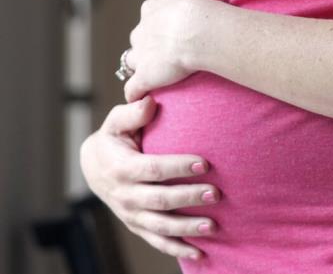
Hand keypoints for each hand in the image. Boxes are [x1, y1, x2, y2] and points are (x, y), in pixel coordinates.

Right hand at [79, 95, 220, 259]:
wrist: (93, 167)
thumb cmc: (113, 139)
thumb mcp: (116, 122)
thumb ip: (132, 112)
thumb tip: (150, 102)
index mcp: (121, 167)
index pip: (152, 169)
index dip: (178, 167)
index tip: (205, 163)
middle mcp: (124, 194)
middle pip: (159, 200)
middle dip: (188, 198)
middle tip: (216, 193)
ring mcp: (130, 214)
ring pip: (160, 225)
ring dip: (187, 227)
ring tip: (213, 225)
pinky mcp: (137, 225)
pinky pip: (157, 241)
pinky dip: (177, 249)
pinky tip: (200, 252)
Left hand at [123, 0, 224, 102]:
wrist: (195, 28)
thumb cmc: (200, 5)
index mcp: (152, 8)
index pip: (151, 13)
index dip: (162, 20)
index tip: (175, 25)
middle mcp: (141, 31)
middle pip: (140, 38)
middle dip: (150, 44)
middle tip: (170, 51)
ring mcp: (141, 55)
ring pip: (133, 62)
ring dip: (142, 68)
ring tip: (156, 77)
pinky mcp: (144, 77)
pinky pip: (134, 89)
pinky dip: (137, 94)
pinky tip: (144, 100)